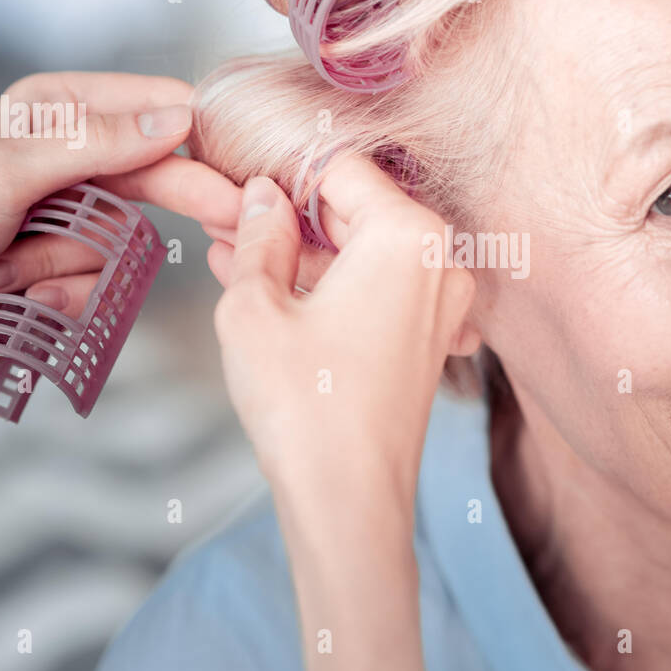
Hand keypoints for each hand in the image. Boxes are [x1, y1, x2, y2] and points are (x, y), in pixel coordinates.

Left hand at [0, 71, 241, 387]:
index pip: (151, 105)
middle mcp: (70, 155)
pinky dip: (64, 295)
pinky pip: (107, 281)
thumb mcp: (4, 171)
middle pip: (159, 172)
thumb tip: (176, 121)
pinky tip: (15, 295)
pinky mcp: (74, 265)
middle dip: (183, 198)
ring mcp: (74, 213)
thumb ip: (94, 142)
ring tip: (7, 271)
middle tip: (232, 216)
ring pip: (127, 236)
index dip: (197, 130)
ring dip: (70, 262)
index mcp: (52, 109)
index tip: (238, 159)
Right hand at [210, 156, 479, 522]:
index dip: (282, 170)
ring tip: (232, 254)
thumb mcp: (255, 307)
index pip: (339, 168)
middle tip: (226, 220)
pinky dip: (330, 285)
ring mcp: (443, 302)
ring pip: (363, 251)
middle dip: (290, 214)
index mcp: (409, 235)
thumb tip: (262, 195)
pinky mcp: (431, 337)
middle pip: (355, 209)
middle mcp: (442, 260)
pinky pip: (377, 289)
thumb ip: (259, 236)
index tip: (238, 178)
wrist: (349, 503)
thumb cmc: (303, 407)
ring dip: (303, 252)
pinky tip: (271, 290)